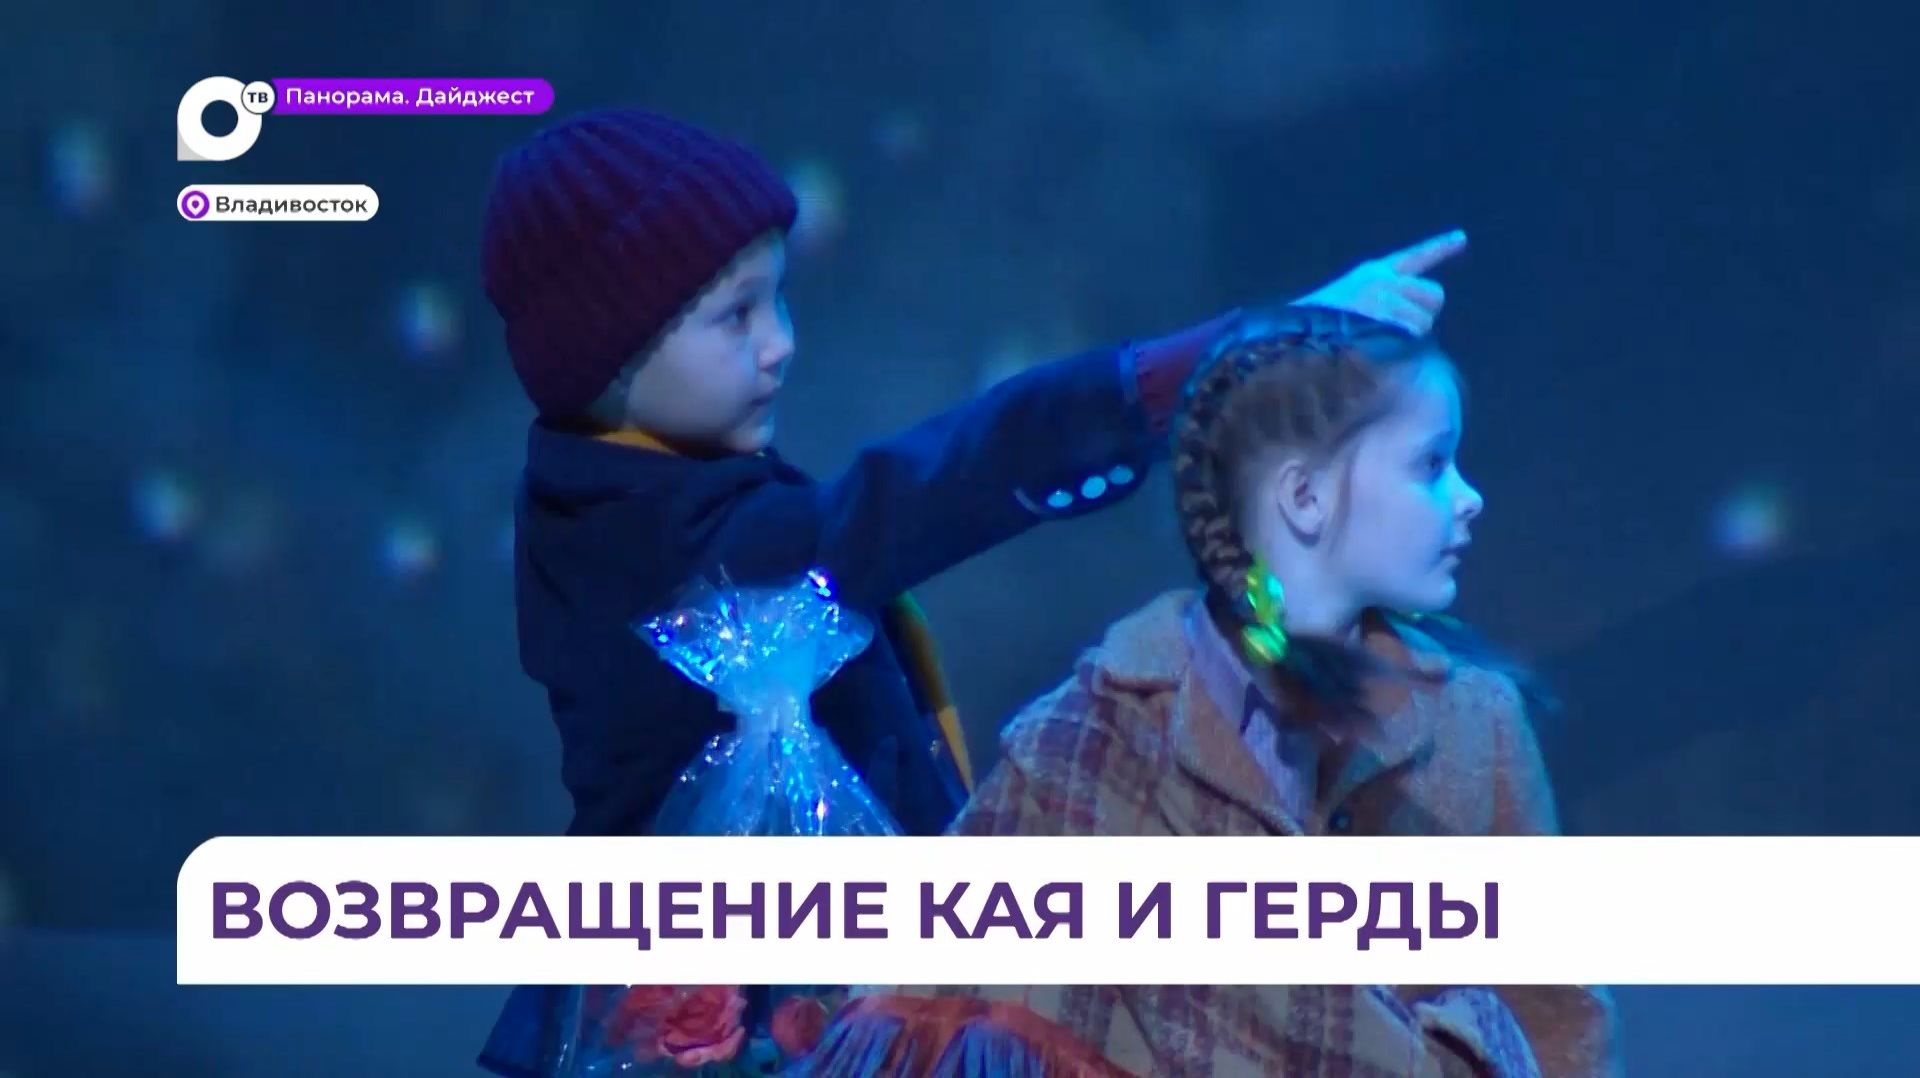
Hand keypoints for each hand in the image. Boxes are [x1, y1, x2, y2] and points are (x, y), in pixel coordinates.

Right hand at [1292, 230, 1466, 335]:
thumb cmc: (1309, 333)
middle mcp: (1382, 281)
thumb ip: (1374, 309)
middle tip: (1395, 333)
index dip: (1439, 249)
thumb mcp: (1340, 310)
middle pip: (1434, 295)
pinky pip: (1413, 340)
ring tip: (1372, 347)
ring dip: (1409, 340)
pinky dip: (1401, 351)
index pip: (1413, 258)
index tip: (1462, 238)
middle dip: (1423, 315)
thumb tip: (1408, 328)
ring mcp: (1385, 300)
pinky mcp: (1387, 319)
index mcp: (1370, 274)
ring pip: (1425, 323)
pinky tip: (1377, 353)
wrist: (1290, 343)